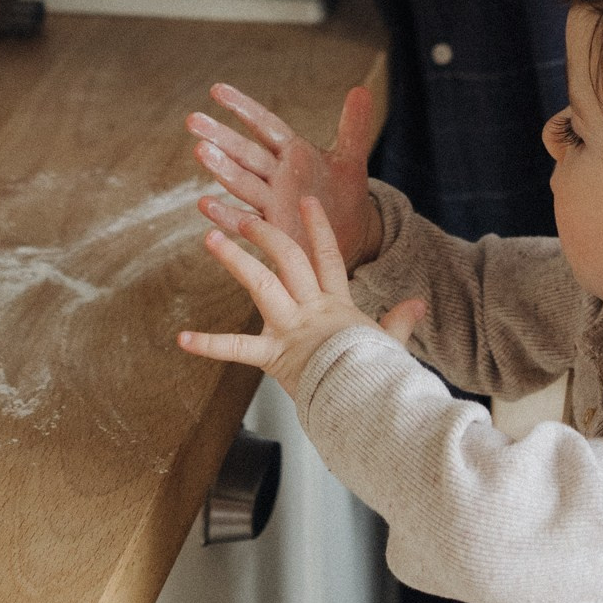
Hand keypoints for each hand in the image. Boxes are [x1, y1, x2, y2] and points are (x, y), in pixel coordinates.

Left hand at [179, 197, 423, 392]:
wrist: (370, 402)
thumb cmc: (377, 376)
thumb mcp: (390, 342)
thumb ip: (399, 320)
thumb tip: (419, 303)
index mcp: (337, 305)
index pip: (328, 256)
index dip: (318, 227)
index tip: (305, 199)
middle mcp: (312, 310)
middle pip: (289, 259)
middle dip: (266, 233)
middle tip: (243, 215)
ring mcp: (292, 330)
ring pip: (262, 285)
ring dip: (236, 260)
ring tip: (212, 238)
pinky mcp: (275, 357)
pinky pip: (238, 349)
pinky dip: (209, 345)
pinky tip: (183, 338)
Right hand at [189, 81, 382, 269]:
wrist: (352, 236)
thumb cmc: (346, 194)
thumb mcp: (352, 160)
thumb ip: (354, 127)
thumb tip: (362, 90)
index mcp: (293, 152)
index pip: (264, 124)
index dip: (243, 107)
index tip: (216, 90)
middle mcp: (277, 174)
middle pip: (245, 152)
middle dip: (220, 136)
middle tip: (192, 120)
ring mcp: (272, 201)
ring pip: (243, 182)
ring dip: (222, 169)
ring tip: (200, 151)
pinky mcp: (273, 230)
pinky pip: (246, 221)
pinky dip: (226, 215)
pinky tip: (205, 206)